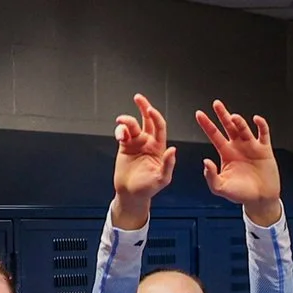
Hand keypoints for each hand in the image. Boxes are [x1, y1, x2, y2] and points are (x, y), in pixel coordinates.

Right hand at [112, 95, 178, 225]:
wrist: (131, 194)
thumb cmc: (149, 188)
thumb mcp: (162, 179)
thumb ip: (168, 164)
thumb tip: (173, 149)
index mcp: (159, 147)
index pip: (159, 127)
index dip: (155, 117)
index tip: (150, 110)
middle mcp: (148, 142)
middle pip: (147, 120)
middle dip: (143, 107)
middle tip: (138, 97)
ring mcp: (136, 143)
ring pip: (132, 125)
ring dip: (126, 121)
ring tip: (121, 122)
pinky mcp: (124, 146)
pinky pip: (122, 132)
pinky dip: (120, 130)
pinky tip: (120, 136)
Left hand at [197, 100, 282, 226]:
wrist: (260, 200)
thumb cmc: (241, 194)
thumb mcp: (221, 188)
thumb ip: (211, 177)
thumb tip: (205, 162)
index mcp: (226, 153)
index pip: (214, 135)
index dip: (207, 124)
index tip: (199, 114)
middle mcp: (238, 147)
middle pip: (228, 127)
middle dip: (222, 115)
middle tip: (216, 104)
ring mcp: (251, 147)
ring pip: (244, 129)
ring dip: (239, 122)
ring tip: (234, 117)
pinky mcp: (264, 150)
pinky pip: (263, 134)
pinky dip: (261, 125)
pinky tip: (256, 119)